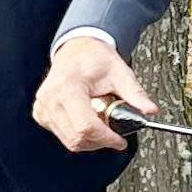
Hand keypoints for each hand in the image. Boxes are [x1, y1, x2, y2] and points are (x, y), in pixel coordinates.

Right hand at [34, 37, 153, 153]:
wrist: (76, 49)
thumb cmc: (94, 58)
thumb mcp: (120, 72)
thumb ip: (135, 94)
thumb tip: (150, 110)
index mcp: (68, 87)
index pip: (86, 127)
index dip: (106, 138)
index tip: (119, 140)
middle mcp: (50, 99)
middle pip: (77, 138)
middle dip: (100, 140)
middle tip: (113, 131)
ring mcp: (43, 108)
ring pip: (70, 141)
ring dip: (90, 139)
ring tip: (100, 119)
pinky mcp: (41, 114)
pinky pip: (63, 136)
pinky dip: (79, 134)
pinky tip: (87, 119)